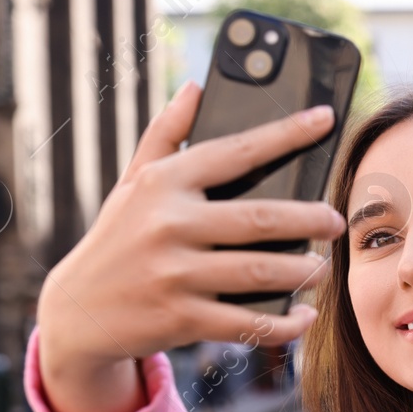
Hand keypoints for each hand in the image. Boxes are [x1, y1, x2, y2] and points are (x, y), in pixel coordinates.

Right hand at [36, 81, 345, 411]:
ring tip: (321, 269)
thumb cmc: (118, 238)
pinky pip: (247, 322)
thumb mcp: (133, 183)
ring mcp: (174, 273)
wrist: (76, 311)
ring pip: (260, 271)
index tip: (325, 118)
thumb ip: (165, 134)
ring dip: (303, 272)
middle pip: (261, 218)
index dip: (286, 133)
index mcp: (164, 182)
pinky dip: (284, 323)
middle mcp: (168, 224)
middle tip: (336, 221)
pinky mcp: (180, 318)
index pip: (236, 150)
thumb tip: (195, 87)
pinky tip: (304, 315)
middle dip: (310, 219)